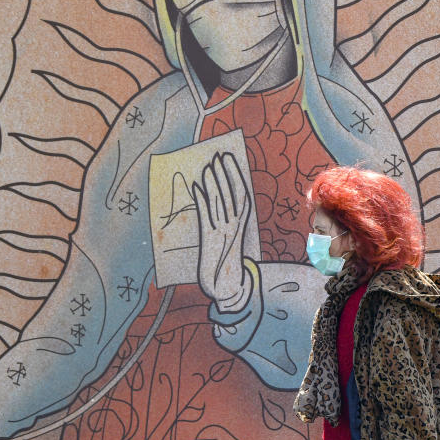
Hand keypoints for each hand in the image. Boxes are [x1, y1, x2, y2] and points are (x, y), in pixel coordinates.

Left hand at [191, 152, 252, 311]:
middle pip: (229, 195)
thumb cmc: (225, 254)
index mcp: (242, 223)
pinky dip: (202, 201)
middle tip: (216, 156)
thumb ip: (228, 214)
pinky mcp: (210, 240)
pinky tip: (197, 188)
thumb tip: (219, 189)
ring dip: (212, 184)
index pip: (241, 193)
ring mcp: (222, 233)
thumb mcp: (230, 232)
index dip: (235, 174)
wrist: (224, 284)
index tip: (228, 158)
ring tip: (207, 167)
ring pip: (218, 204)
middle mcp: (235, 226)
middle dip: (223, 174)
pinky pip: (205, 216)